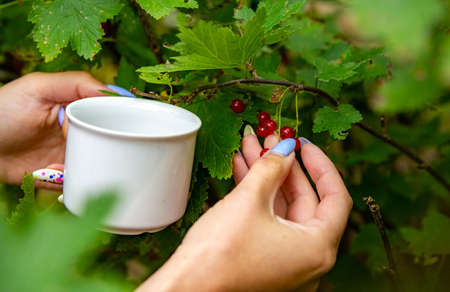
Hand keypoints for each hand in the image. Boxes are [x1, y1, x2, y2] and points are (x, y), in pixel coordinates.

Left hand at [0, 72, 107, 188]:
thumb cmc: (2, 110)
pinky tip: (47, 171)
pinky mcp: (58, 175)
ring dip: (83, 166)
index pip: (109, 112)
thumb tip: (116, 93)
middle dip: (102, 147)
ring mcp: (68, 153)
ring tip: (57, 162)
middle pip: (106, 140)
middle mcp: (77, 130)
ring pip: (94, 163)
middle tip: (85, 146)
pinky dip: (67, 180)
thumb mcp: (38, 87)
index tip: (124, 125)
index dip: (118, 118)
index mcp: (77, 107)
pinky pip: (75, 181)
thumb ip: (77, 83)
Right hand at [138, 129, 352, 290]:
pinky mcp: (266, 262)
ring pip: (283, 210)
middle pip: (305, 201)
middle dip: (283, 167)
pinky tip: (242, 171)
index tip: (303, 143)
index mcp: (317, 248)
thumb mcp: (248, 201)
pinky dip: (258, 197)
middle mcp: (308, 260)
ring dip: (266, 178)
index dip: (321, 165)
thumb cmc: (219, 253)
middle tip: (269, 141)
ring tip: (250, 149)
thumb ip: (272, 168)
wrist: (185, 289)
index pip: (336, 197)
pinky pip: (269, 223)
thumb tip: (285, 149)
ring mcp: (287, 263)